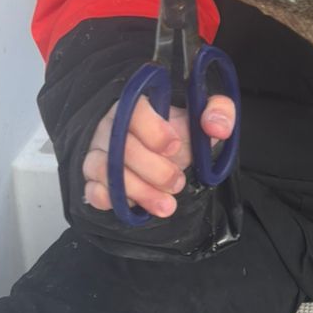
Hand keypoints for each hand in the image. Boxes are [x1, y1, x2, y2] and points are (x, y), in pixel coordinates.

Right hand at [82, 93, 236, 217]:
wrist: (162, 151)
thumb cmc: (178, 131)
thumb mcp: (203, 116)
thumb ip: (219, 111)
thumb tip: (216, 126)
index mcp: (138, 105)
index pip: (135, 111)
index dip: (153, 131)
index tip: (175, 146)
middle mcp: (112, 127)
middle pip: (122, 147)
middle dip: (154, 170)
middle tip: (177, 182)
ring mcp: (99, 152)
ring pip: (106, 171)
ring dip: (139, 191)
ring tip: (166, 204)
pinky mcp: (94, 178)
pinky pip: (93, 191)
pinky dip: (113, 201)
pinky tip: (136, 207)